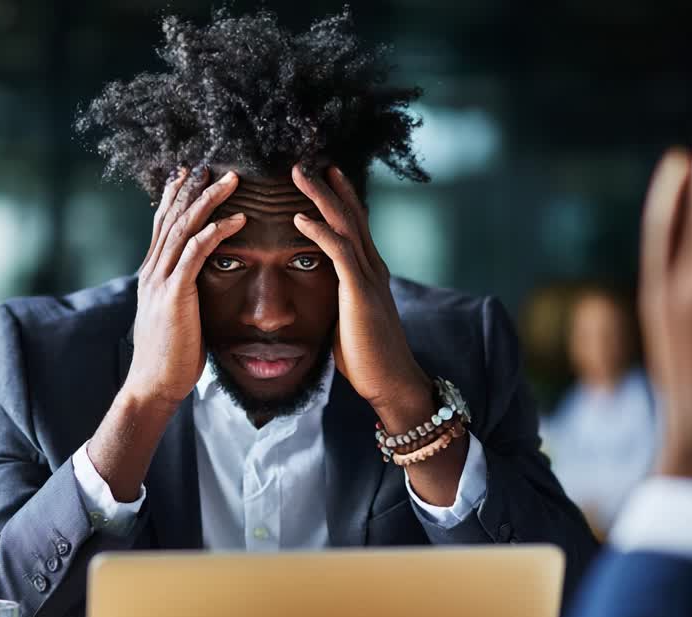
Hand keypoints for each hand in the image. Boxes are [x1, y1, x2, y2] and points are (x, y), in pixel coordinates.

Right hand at [122, 168, 246, 410]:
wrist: (154, 385)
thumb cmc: (171, 355)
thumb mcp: (175, 315)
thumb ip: (183, 292)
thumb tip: (198, 283)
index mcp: (153, 273)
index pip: (163, 223)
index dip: (176, 195)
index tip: (191, 171)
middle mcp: (153, 269)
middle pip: (172, 215)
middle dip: (193, 186)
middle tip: (214, 162)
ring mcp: (161, 280)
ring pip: (184, 227)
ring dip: (210, 200)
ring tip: (233, 180)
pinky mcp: (174, 294)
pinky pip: (196, 253)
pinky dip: (216, 232)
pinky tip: (238, 220)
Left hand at [291, 165, 430, 423]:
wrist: (392, 382)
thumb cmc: (368, 357)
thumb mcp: (348, 319)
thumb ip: (338, 299)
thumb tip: (320, 295)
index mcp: (369, 272)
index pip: (355, 225)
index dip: (340, 197)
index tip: (323, 174)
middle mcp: (373, 267)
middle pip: (350, 214)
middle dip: (329, 185)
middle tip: (307, 160)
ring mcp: (369, 277)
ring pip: (344, 224)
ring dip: (320, 197)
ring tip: (299, 175)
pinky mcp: (360, 292)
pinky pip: (338, 252)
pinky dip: (319, 231)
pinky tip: (299, 218)